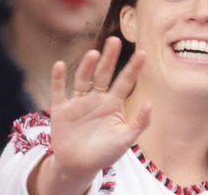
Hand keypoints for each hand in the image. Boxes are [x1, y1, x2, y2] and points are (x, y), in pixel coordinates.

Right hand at [38, 37, 151, 192]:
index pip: (125, 81)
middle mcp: (97, 98)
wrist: (79, 167)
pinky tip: (60, 65)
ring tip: (93, 53)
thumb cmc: (105, 153)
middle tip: (115, 40)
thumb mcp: (125, 138)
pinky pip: (59, 91)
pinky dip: (58, 79)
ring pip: (83, 79)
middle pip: (104, 74)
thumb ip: (139, 122)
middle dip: (109, 58)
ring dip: (87, 66)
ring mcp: (79, 102)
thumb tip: (150, 103)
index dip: (133, 68)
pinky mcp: (61, 110)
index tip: (144, 53)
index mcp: (113, 103)